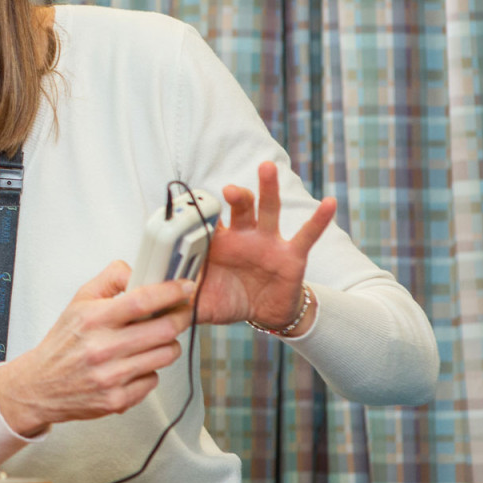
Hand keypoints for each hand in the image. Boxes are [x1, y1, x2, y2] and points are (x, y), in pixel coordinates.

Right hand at [0, 261, 195, 435]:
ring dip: (167, 344)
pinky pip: (153, 380)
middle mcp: (102, 348)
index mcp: (93, 320)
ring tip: (153, 340)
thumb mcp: (78, 302)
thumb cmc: (62, 344)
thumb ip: (110, 280)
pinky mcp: (118, 400)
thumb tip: (138, 272)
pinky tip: (134, 365)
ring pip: (165, 355)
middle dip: (180, 317)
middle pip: (164, 329)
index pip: (141, 301)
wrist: (40, 386)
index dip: (170, 292)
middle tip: (180, 312)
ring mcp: (111, 376)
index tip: (184, 288)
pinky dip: (149, 371)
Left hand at [195, 161, 334, 331]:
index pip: (206, 224)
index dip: (199, 218)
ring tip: (266, 168)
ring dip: (267, 189)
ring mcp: (267, 242)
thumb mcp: (202, 303)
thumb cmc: (230, 300)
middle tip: (229, 189)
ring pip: (267, 211)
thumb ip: (180, 302)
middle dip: (234, 196)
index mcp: (217, 245)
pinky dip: (318, 219)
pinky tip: (329, 203)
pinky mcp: (291, 254)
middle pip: (238, 209)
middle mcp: (242, 237)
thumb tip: (154, 306)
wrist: (263, 314)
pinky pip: (306, 234)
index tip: (188, 212)